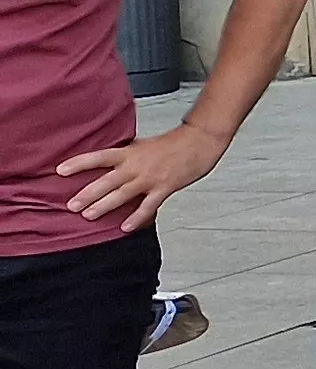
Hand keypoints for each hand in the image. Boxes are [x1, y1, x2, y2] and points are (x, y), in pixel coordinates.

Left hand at [54, 122, 232, 232]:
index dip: (79, 164)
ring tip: (89, 216)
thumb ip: (129, 155)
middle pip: (107, 181)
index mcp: (130, 152)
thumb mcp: (145, 145)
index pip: (98, 157)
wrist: (200, 141)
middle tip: (71, 205)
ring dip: (104, 206)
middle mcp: (136, 166)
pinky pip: (147, 206)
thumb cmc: (175, 143)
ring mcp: (150, 178)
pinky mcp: (165, 188)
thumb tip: (112, 163)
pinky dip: (136, 218)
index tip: (60, 170)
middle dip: (87, 194)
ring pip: (122, 195)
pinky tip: (125, 227)